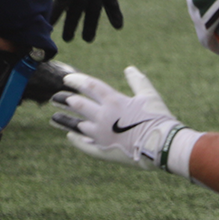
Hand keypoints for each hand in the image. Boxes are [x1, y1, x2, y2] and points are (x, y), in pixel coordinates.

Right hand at [47, 0, 123, 42]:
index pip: (111, 2)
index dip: (114, 14)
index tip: (118, 26)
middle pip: (93, 13)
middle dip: (90, 27)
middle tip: (88, 39)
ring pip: (76, 14)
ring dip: (71, 27)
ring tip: (69, 39)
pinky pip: (61, 6)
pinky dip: (55, 16)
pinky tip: (51, 25)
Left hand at [49, 67, 186, 170]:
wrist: (163, 145)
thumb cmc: (158, 118)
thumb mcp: (149, 96)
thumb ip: (138, 81)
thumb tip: (130, 68)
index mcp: (114, 101)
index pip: (90, 86)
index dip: (77, 81)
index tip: (67, 79)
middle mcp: (103, 117)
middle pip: (78, 105)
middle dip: (65, 100)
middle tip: (56, 98)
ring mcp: (101, 135)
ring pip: (77, 126)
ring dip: (65, 120)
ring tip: (55, 117)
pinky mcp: (103, 150)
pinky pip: (84, 145)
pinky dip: (76, 140)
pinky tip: (70, 136)